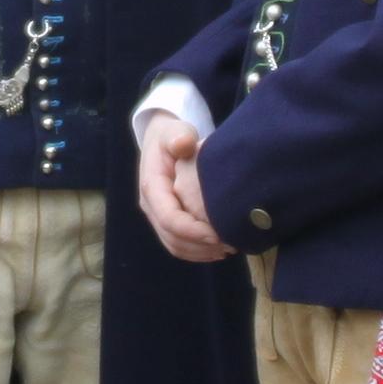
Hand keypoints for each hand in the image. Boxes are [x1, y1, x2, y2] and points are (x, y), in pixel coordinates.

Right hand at [137, 110, 229, 262]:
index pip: (169, 219)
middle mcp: (151, 206)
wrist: (163, 141)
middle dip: (201, 246)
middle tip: (231, 244)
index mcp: (152, 187)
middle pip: (172, 238)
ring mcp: (157, 216)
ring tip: (229, 248)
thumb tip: (182, 145)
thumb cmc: (172, 135)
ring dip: (201, 252)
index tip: (218, 235)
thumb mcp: (174, 131)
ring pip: (175, 246)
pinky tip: (219, 249)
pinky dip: (198, 252)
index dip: (193, 231)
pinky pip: (178, 245)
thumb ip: (179, 136)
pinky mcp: (166, 222)